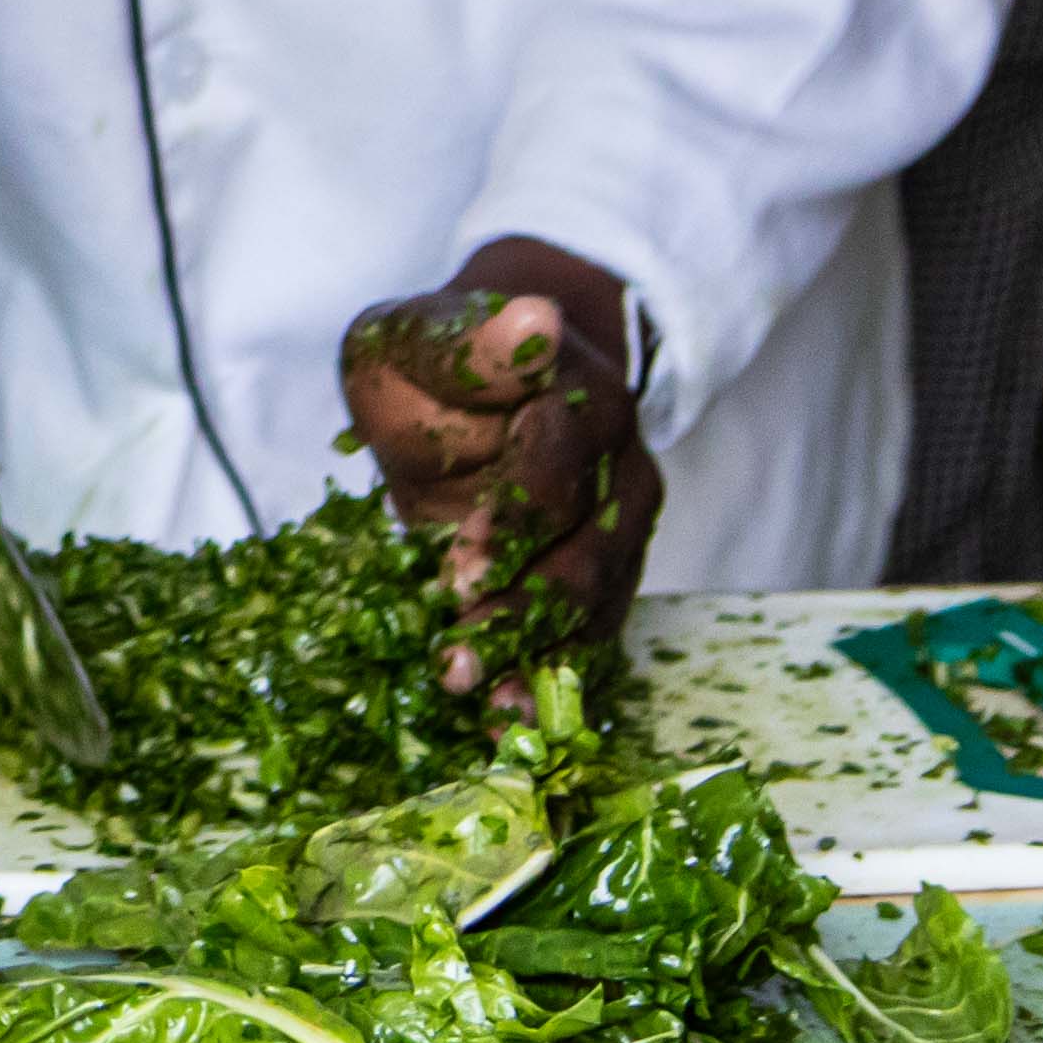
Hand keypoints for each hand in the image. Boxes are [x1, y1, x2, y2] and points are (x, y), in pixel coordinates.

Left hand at [341, 237, 663, 679]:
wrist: (485, 379)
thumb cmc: (437, 361)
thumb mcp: (420, 335)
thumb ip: (468, 341)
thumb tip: (535, 320)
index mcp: (578, 395)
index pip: (559, 465)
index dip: (514, 521)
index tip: (458, 572)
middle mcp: (620, 464)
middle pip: (586, 550)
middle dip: (521, 612)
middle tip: (456, 661)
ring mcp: (622, 524)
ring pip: (595, 601)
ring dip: (540, 659)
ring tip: (486, 708)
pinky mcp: (605, 572)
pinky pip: (590, 630)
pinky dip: (552, 677)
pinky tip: (510, 722)